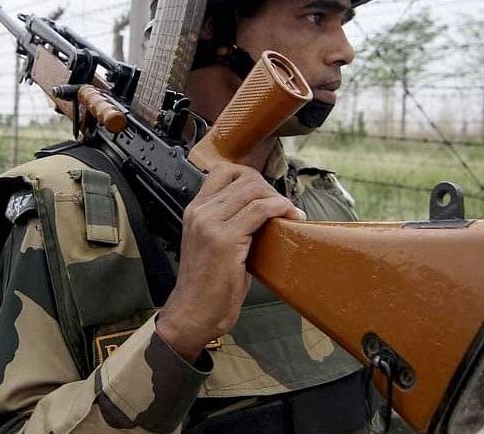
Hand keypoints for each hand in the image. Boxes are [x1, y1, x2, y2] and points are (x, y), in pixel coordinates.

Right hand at [156, 163, 304, 361]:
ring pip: (254, 191)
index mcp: (194, 210)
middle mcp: (200, 212)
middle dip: (270, 189)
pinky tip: (290, 217)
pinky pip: (260, 210)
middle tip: (283, 207)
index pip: (223, 171)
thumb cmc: (208, 284)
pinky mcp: (225, 239)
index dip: (251, 177)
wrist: (193, 312)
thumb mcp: (212, 243)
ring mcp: (210, 224)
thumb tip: (262, 209)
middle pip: (244, 178)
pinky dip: (280, 208)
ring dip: (279, 199)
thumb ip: (228, 221)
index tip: (266, 193)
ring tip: (290, 213)